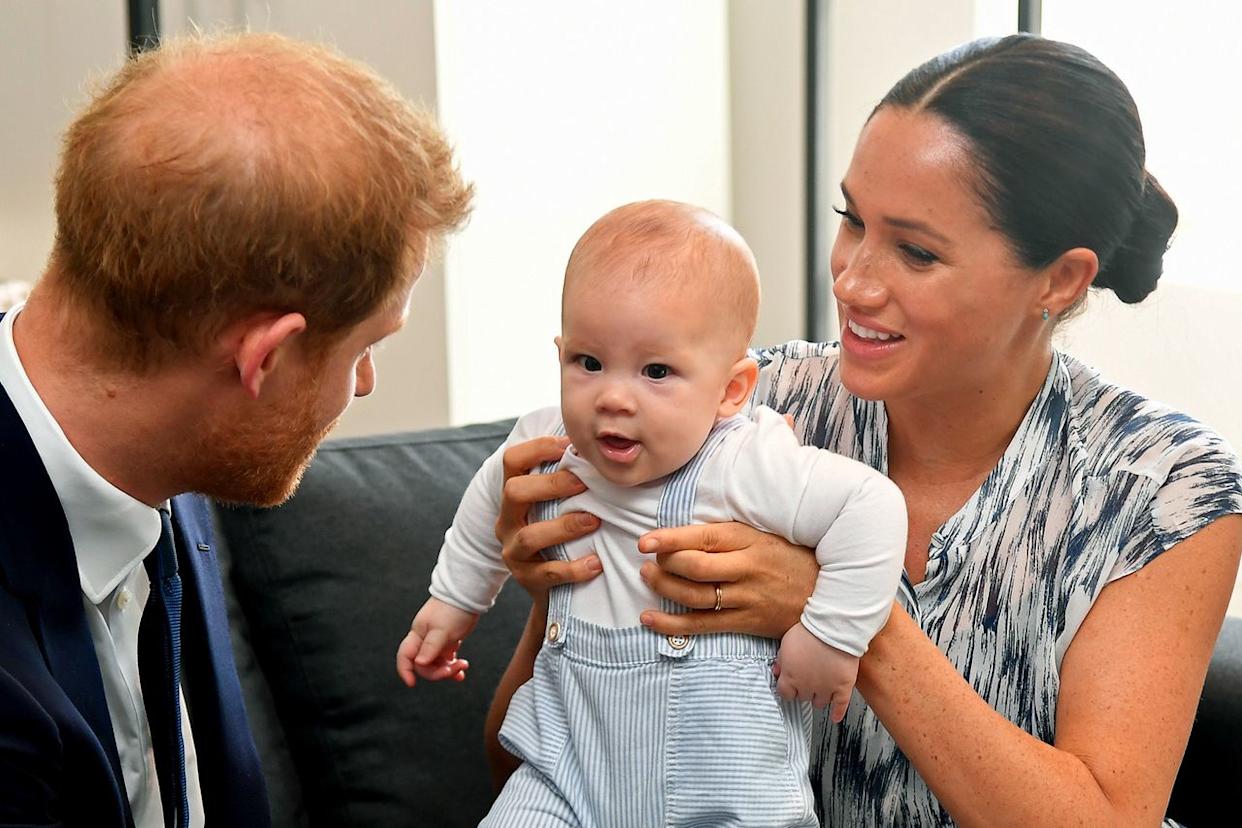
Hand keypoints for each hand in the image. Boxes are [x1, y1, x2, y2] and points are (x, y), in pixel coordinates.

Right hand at [396, 597, 477, 686]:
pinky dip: (453, 666)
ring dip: (448, 670)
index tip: (412, 683)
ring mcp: (436, 641)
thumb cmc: (453, 609)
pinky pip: (447, 659)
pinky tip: (461, 669)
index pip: (405, 656)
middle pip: (423, 665)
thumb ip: (430, 647)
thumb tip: (419, 663)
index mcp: (418, 635)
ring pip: (436, 664)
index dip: (405, 670)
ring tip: (463, 666)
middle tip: (454, 669)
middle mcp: (425, 640)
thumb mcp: (442, 630)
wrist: (468, 595)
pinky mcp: (448, 641)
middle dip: (438, 672)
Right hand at [495, 435, 602, 603]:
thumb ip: (569, 477)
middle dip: (550, 484)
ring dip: (564, 526)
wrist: (553, 589)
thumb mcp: (557, 504)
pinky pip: (547, 573)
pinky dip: (573, 568)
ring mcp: (513, 551)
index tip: (569, 445)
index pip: (513, 460)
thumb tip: (600, 444)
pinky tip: (596, 563)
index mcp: (514, 495)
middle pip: (514, 491)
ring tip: (594, 521)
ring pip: (529, 536)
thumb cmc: (561, 534)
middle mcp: (507, 520)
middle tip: (584, 483)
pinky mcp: (526, 579)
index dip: (538, 447)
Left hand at [636, 522, 817, 638]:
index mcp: (750, 541)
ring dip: (663, 588)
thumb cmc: (791, 559)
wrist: (829, 595)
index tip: (645, 541)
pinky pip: (702, 626)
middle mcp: (747, 569)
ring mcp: (746, 598)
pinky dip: (672, 624)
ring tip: (647, 578)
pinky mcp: (746, 623)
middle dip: (664, 564)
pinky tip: (649, 619)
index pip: (703, 537)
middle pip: (694, 568)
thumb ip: (729, 535)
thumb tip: (685, 533)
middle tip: (648, 560)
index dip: (670, 539)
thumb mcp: (765, 535)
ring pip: (694, 596)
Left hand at [774, 623, 858, 722]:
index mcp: (790, 677)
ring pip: (820, 703)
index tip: (790, 687)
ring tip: (820, 690)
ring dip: (819, 697)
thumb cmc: (809, 632)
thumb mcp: (786, 643)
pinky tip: (835, 717)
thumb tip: (777, 671)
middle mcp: (807, 687)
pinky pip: (840, 705)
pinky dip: (838, 713)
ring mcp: (826, 688)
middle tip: (807, 682)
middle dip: (804, 690)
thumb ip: (781, 660)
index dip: (788, 689)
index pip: (785, 694)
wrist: (833, 628)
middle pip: (803, 698)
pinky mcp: (843, 687)